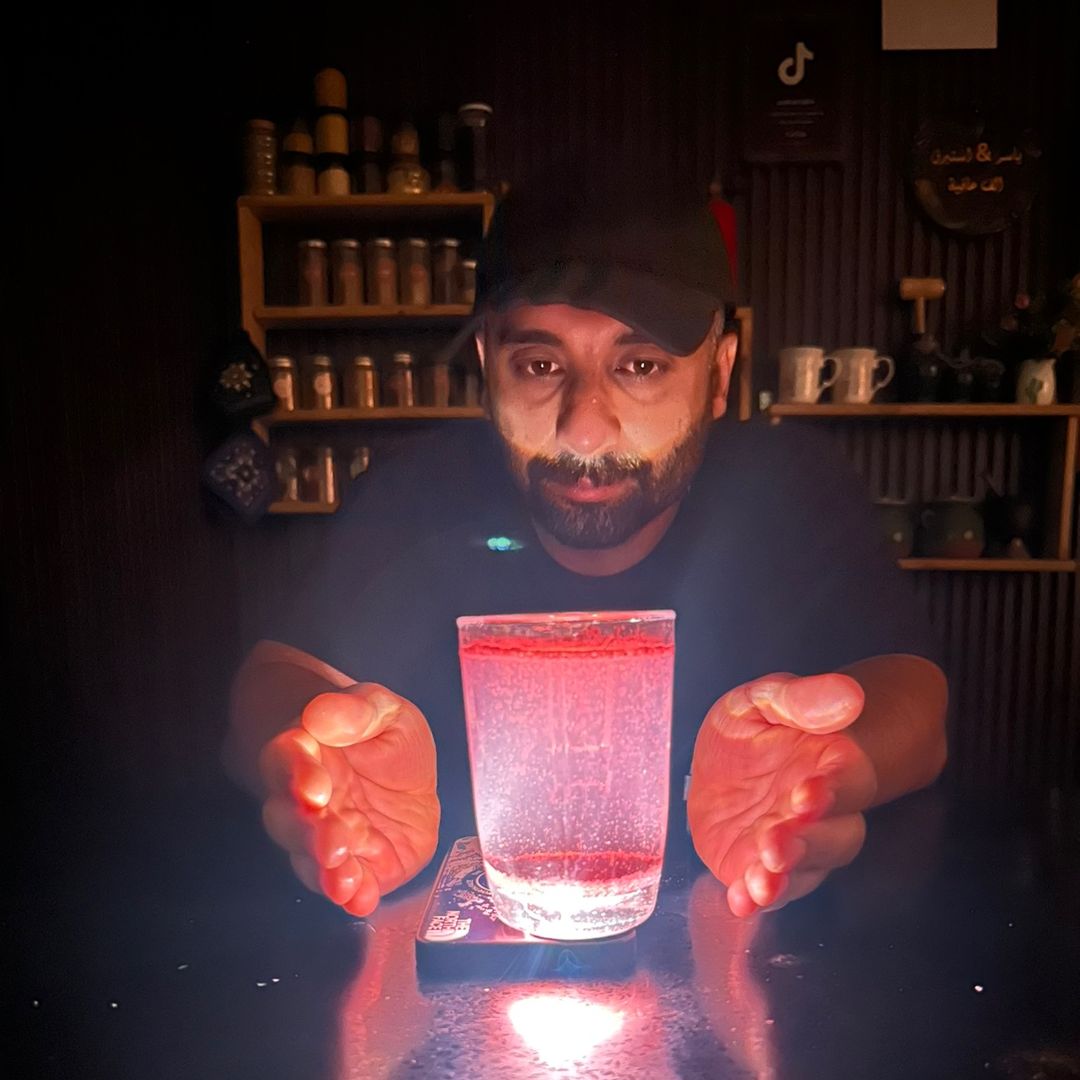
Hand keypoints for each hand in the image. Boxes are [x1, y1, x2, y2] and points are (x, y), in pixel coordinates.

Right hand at [258, 683, 438, 915]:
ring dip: (324, 873)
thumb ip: (356, 711)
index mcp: (302, 752)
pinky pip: (346, 885)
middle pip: (290, 821)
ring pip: (309, 859)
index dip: (297, 777)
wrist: (402, 773)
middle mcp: (303, 803)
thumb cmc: (383, 735)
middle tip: (332, 843)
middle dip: (309, 835)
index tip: (313, 790)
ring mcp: (324, 838)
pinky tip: (362, 900)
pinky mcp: (356, 866)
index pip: (287, 762)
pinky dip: (352, 896)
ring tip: (343, 880)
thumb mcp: (382, 710)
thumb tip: (319, 717)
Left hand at [688, 672, 876, 916]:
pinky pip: (765, 889)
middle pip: (834, 837)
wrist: (730, 757)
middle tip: (778, 842)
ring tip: (763, 880)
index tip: (810, 792)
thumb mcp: (768, 697)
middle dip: (808, 843)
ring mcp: (793, 844)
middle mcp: (821, 813)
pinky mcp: (756, 865)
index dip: (833, 790)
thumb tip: (850, 696)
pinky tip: (741, 901)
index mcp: (832, 764)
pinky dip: (754, 899)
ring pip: (804, 870)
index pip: (848, 781)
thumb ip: (803, 697)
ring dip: (785, 879)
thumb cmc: (759, 725)